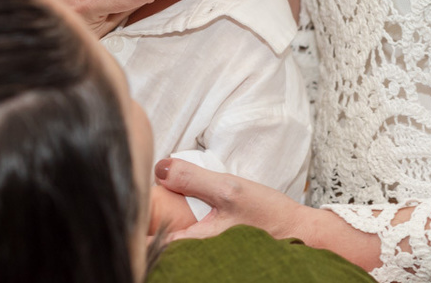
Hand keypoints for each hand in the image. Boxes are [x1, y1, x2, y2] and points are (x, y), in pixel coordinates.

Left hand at [155, 158, 380, 268]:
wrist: (304, 237)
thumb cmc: (270, 217)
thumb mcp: (230, 189)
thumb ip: (192, 178)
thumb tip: (158, 168)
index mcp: (194, 247)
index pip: (148, 246)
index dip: (133, 229)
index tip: (126, 208)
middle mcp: (197, 260)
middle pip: (155, 252)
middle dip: (144, 233)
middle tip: (136, 210)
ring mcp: (205, 262)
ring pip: (171, 253)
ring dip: (161, 236)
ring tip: (154, 216)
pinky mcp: (214, 259)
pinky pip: (187, 252)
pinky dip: (178, 239)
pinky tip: (181, 222)